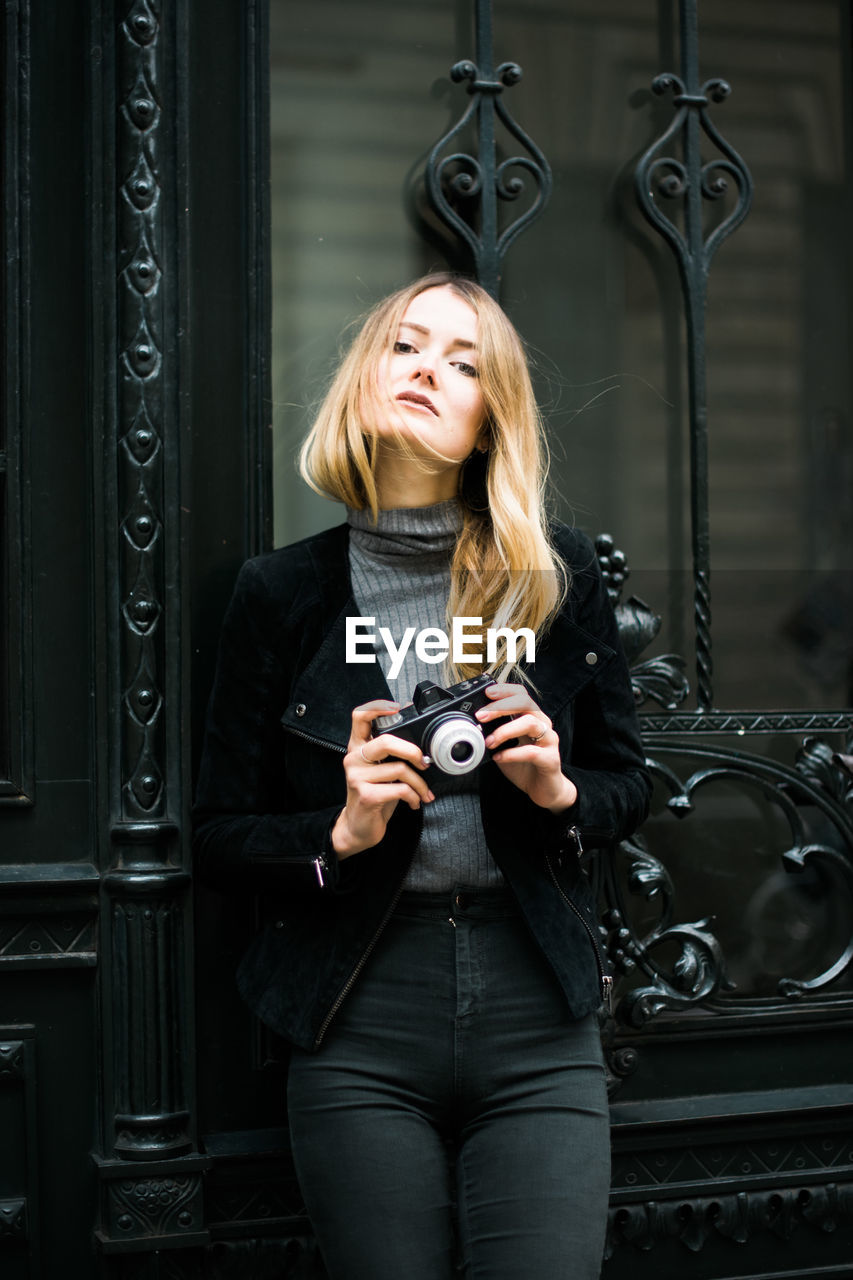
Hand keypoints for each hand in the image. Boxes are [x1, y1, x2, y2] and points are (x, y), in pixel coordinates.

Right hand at [331, 699, 434, 858]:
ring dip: (419, 783)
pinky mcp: (366, 795)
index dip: (378, 707)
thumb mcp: (381, 770)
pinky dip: (414, 796)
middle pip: (386, 740)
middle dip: (413, 751)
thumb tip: (420, 741)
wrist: (359, 827)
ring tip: (423, 792)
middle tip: (424, 763)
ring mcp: (357, 777)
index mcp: (357, 747)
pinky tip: (414, 802)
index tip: (397, 709)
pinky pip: (400, 789)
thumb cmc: (374, 795)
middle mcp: (354, 759)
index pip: (359, 717)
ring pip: (399, 769)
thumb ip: (392, 754)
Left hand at [475, 683, 577, 812]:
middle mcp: (542, 724)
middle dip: (501, 706)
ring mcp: (549, 740)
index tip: (487, 693)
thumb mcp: (504, 746)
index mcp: (531, 717)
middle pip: (526, 703)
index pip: (521, 694)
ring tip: (489, 742)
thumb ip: (494, 734)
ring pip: (530, 723)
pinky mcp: (551, 759)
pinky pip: (531, 752)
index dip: (505, 690)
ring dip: (505, 730)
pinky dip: (511, 754)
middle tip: (481, 715)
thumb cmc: (524, 765)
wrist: (544, 790)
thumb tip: (473, 727)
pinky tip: (498, 758)